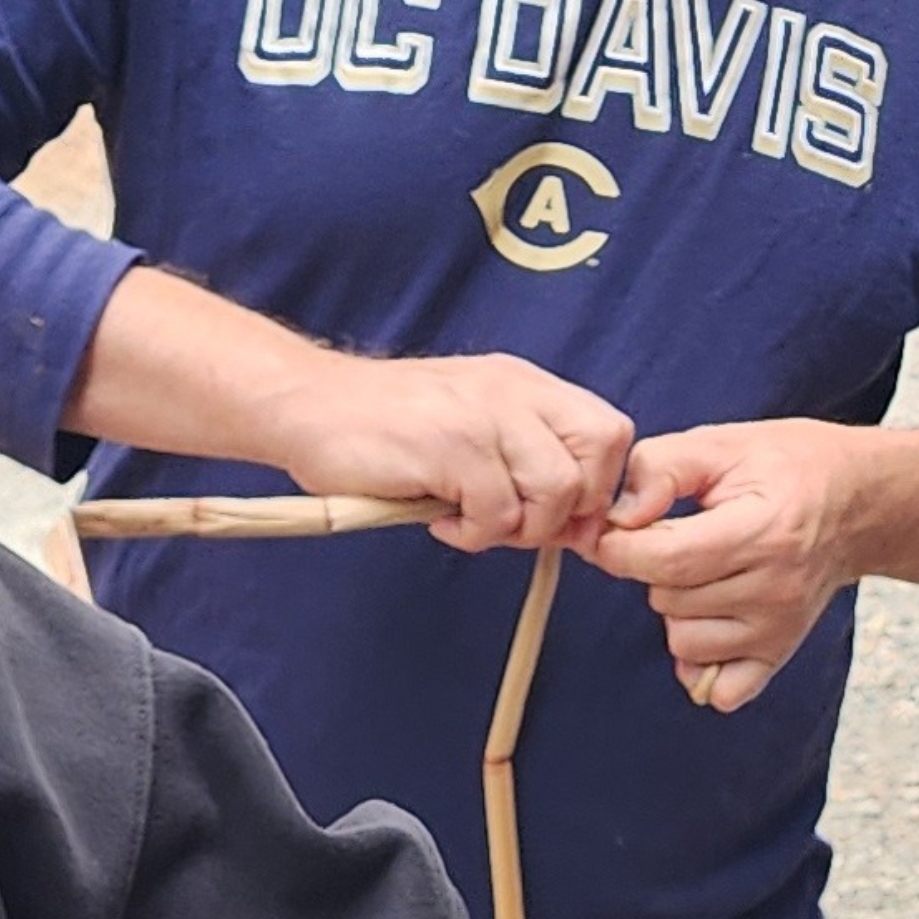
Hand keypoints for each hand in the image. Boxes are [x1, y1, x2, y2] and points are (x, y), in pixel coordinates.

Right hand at [246, 346, 632, 553]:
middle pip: (597, 456)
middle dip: (569, 508)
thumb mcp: (470, 426)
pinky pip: (497, 513)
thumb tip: (577, 527)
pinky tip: (440, 519)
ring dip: (518, 527)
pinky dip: (473, 534)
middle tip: (518, 524)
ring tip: (470, 521)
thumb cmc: (386, 427)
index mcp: (524, 384)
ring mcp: (484, 416)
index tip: (564, 518)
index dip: (600, 484)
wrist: (309, 405)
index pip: (609, 431)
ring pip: (555, 491)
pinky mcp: (451, 447)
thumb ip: (523, 460)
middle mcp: (513, 392)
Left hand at [589, 418, 878, 712]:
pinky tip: (710, 620)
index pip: (664, 560)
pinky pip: (719, 691)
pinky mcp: (780, 655)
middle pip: (667, 599)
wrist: (855, 502)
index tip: (615, 528)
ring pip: (682, 642)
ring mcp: (779, 629)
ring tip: (704, 571)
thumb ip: (658, 469)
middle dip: (652, 568)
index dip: (619, 546)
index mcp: (761, 530)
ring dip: (677, 609)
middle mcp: (775, 589)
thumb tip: (617, 518)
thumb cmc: (785, 467)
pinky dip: (703, 662)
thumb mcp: (719, 444)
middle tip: (680, 537)